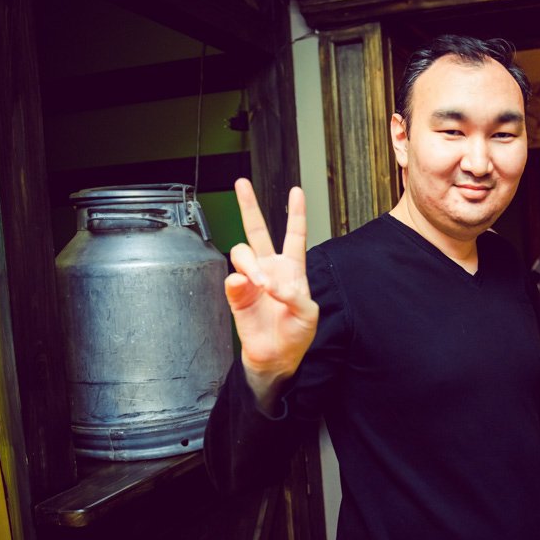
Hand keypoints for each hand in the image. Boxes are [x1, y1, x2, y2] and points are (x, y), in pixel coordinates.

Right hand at [226, 178, 318, 410]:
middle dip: (249, 206)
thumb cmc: (296, 334)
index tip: (296, 191)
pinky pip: (232, 279)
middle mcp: (270, 268)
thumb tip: (271, 285)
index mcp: (292, 269)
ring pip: (242, 252)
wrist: (276, 356)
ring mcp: (251, 279)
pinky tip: (249, 288)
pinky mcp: (236, 294)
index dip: (296, 213)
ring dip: (250, 263)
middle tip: (241, 183)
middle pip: (257, 231)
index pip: (294, 235)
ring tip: (260, 283)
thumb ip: (294, 296)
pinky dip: (240, 282)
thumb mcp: (308, 314)